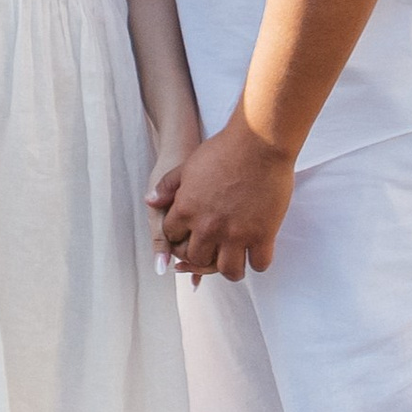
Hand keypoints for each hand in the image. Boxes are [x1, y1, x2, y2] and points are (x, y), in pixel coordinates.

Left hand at [150, 119, 294, 282]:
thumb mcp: (187, 165)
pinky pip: (258, 264)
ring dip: (229, 269)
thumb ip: (168, 186)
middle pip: (197, 258)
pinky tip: (257, 254)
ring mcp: (235, 233)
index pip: (172, 239)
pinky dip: (257, 262)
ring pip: (227, 270)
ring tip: (234, 262)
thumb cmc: (224, 149)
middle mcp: (208, 227)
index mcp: (186, 210)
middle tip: (211, 252)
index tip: (189, 237)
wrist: (259, 142)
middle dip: (200, 258)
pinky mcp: (262, 235)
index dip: (180, 239)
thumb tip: (150, 202)